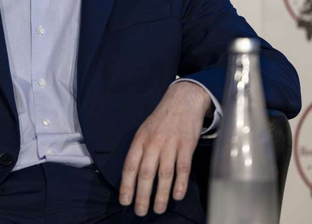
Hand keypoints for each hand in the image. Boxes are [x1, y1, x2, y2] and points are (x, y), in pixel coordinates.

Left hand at [119, 82, 211, 216]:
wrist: (182, 101)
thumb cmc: (160, 120)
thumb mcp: (143, 131)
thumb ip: (139, 151)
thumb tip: (132, 176)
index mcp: (140, 140)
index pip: (130, 166)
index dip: (126, 185)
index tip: (125, 201)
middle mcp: (153, 143)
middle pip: (145, 173)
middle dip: (142, 195)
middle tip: (140, 212)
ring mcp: (171, 145)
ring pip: (164, 174)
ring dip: (160, 194)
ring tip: (158, 210)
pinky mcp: (186, 146)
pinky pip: (183, 168)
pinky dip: (180, 184)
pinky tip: (177, 196)